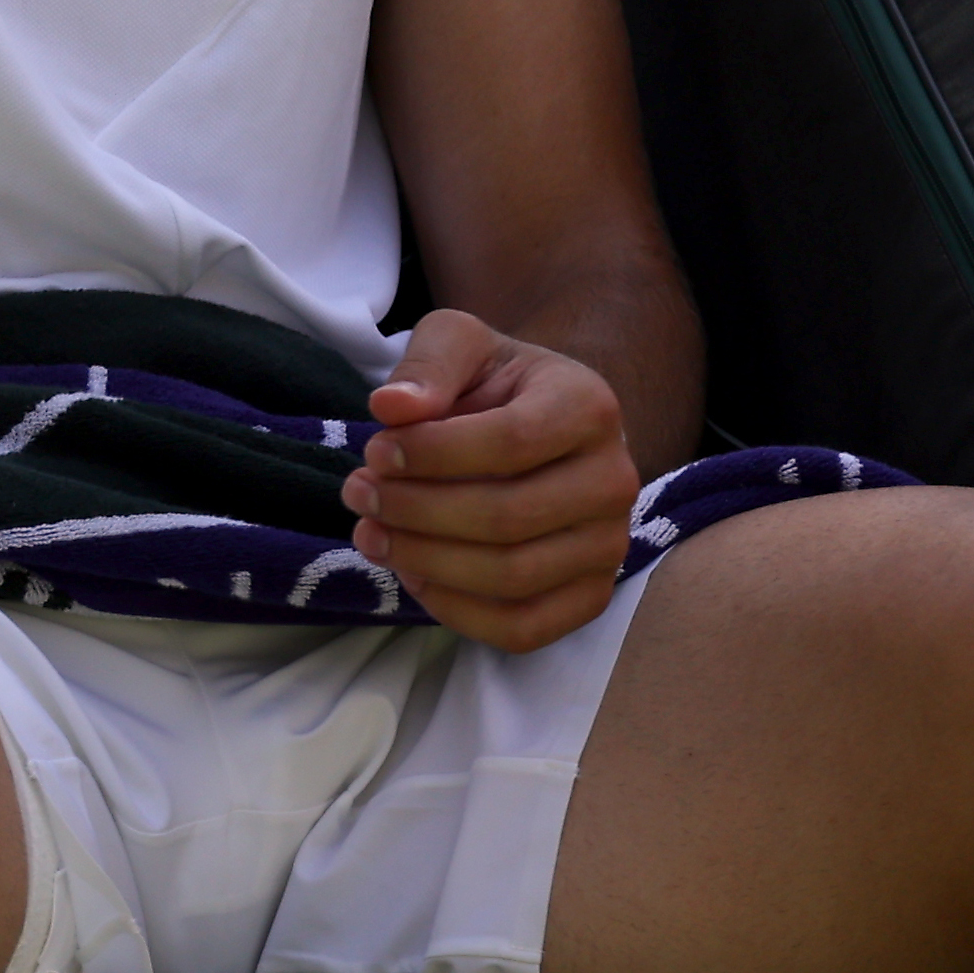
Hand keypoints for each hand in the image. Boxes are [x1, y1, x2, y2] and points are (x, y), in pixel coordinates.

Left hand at [343, 309, 642, 651]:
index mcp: (590, 406)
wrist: (541, 425)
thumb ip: (428, 363)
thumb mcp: (461, 344)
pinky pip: (522, 628)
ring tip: (372, 533)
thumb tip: (391, 408)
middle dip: (416, 512)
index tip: (375, 450)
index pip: (510, 443)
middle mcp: (614, 480)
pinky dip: (455, 611)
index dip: (432, 455)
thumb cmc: (497, 384)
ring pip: (511, 578)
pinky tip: (413, 574)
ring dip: (424, 562)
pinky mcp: (590, 597)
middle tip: (359, 494)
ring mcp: (608, 546)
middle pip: (506, 518)